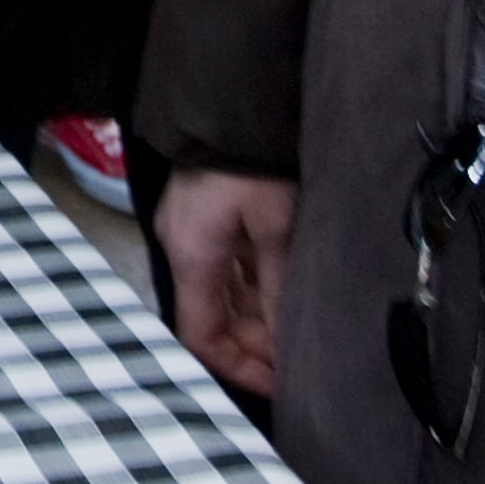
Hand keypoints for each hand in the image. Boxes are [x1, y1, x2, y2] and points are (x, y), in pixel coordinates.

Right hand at [156, 169, 295, 397]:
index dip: (237, 368)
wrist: (235, 99)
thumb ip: (278, 288)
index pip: (201, 336)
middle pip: (213, 317)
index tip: (278, 384)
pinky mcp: (207, 215)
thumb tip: (288, 343)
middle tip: (300, 359)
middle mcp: (185, 249)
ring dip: (258, 316)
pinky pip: (228, 268)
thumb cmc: (252, 162)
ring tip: (299, 327)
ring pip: (224, 294)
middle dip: (255, 344)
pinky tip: (284, 292)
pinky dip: (254, 287)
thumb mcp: (275, 228)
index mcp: (192, 257)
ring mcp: (193, 231)